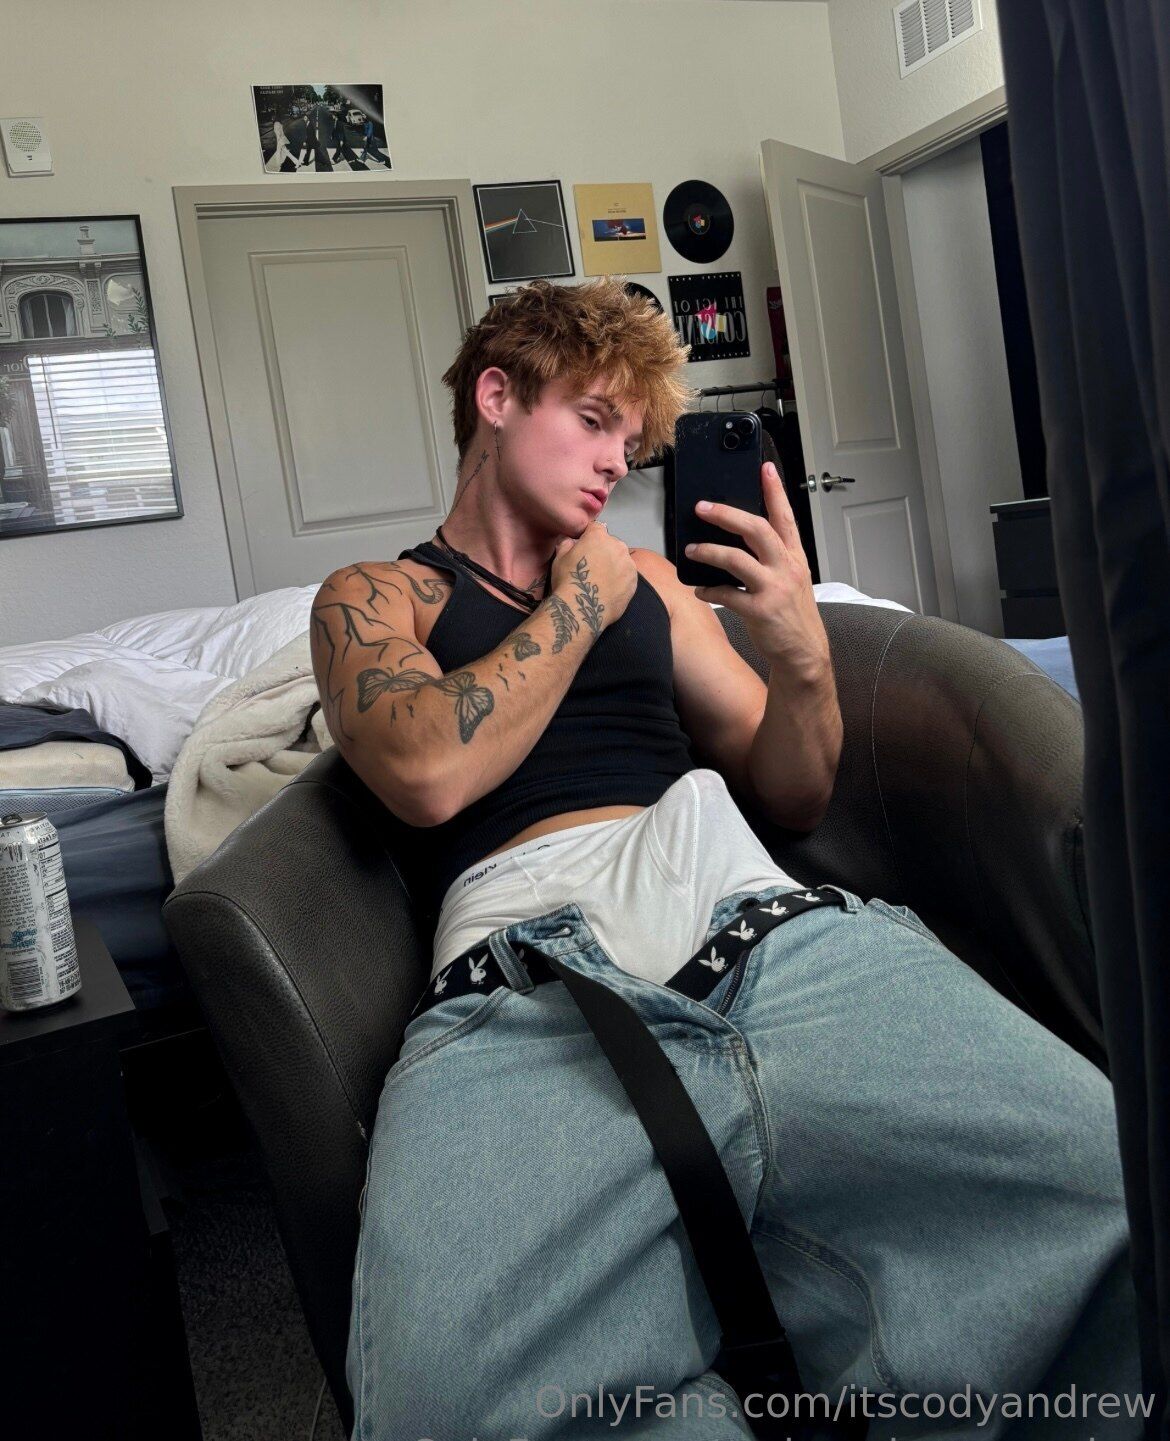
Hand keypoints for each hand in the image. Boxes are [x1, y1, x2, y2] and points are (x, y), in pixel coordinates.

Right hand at [552, 520, 636, 631]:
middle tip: (593, 567)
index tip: (584, 548)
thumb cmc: (568, 580)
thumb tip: (570, 541)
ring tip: (602, 581)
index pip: (596, 528)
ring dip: (614, 565)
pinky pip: (628, 576)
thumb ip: (566, 544)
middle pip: (611, 543)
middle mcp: (618, 546)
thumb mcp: (559, 558)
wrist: (583, 608)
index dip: (589, 537)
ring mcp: (629, 564)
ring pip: (622, 560)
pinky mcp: (634, 582)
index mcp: (599, 536)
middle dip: (604, 551)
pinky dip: (621, 580)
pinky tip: (610, 590)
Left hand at [685, 462, 829, 675]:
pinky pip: (726, 594)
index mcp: (795, 557)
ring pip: (736, 559)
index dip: (775, 490)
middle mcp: (786, 568)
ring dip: (709, 551)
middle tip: (703, 507)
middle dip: (726, 514)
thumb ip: (774, 556)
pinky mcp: (760, 611)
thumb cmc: (794, 614)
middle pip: (756, 529)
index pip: (785, 516)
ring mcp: (773, 589)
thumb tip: (740, 537)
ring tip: (691, 549)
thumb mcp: (793, 578)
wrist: (804, 653)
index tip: (765, 468)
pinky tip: (700, 589)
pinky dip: (708, 590)